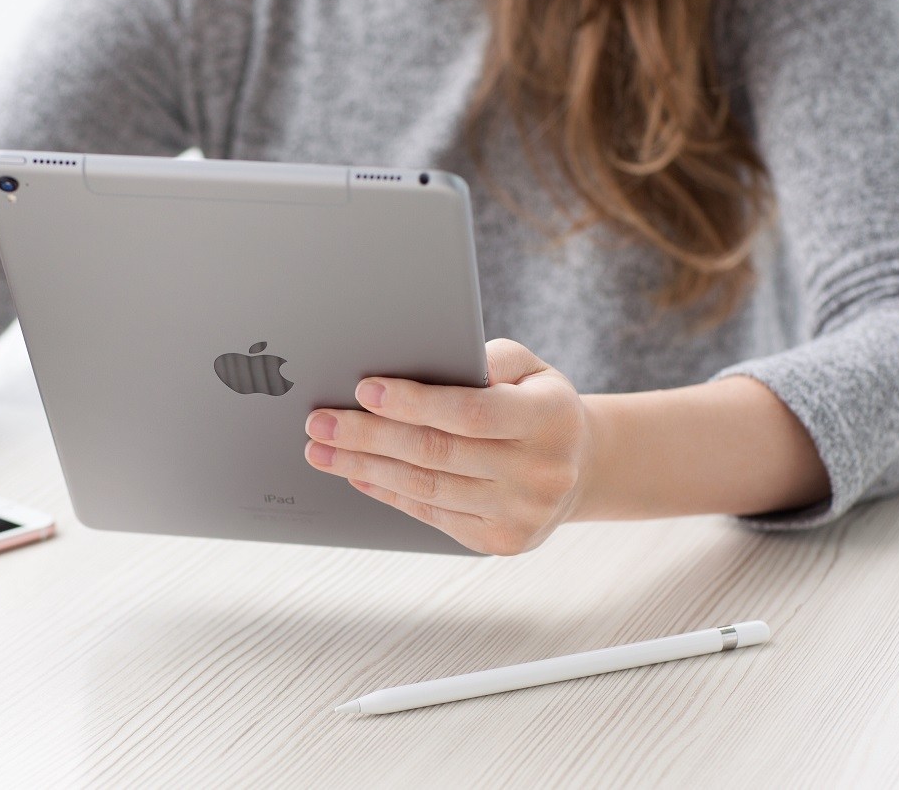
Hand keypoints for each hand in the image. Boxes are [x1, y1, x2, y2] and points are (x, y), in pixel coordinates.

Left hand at [303, 339, 589, 554]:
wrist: (580, 466)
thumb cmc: (537, 403)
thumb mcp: (530, 367)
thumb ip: (488, 357)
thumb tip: (431, 360)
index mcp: (550, 419)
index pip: (471, 412)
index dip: (414, 403)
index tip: (364, 389)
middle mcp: (541, 472)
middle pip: (437, 453)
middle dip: (369, 435)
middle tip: (319, 421)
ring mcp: (522, 513)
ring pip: (426, 488)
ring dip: (364, 466)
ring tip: (321, 449)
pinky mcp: (500, 540)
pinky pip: (431, 514)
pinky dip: (387, 492)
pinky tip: (356, 472)